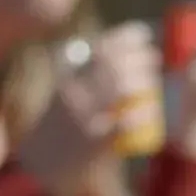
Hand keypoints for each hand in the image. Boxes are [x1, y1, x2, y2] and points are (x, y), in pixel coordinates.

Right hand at [23, 21, 161, 191]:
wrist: (43, 161)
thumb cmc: (63, 123)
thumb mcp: (66, 91)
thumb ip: (86, 73)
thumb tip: (122, 48)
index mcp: (66, 77)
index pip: (99, 48)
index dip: (125, 38)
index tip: (142, 34)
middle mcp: (73, 93)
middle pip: (112, 67)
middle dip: (138, 57)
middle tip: (153, 57)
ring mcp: (83, 117)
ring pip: (119, 90)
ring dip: (143, 81)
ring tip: (152, 81)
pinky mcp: (93, 142)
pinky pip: (123, 124)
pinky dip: (141, 115)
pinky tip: (152, 111)